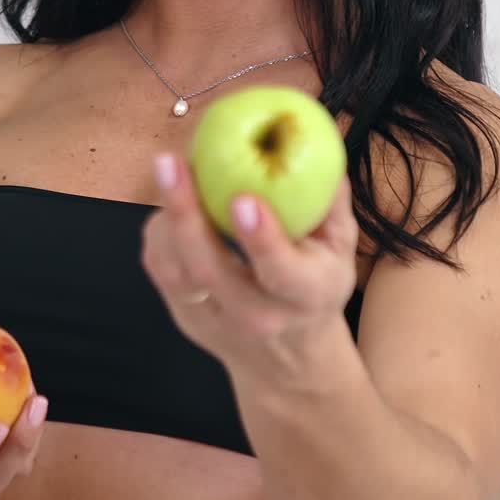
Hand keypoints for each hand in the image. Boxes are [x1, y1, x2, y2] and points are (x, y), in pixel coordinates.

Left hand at [140, 152, 359, 372]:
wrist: (286, 359)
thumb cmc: (315, 283)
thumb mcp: (340, 246)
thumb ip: (330, 199)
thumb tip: (317, 140)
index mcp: (307, 295)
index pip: (283, 273)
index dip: (262, 239)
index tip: (243, 199)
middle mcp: (258, 316)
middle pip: (211, 271)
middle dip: (186, 214)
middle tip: (170, 163)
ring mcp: (215, 321)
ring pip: (176, 271)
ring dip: (167, 216)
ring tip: (169, 170)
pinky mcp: (184, 315)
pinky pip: (159, 269)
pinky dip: (159, 231)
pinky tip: (170, 203)